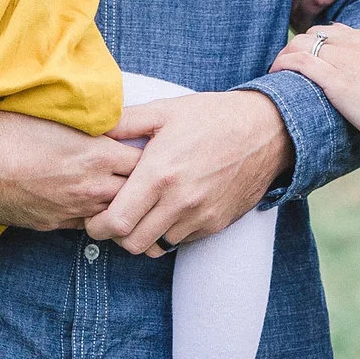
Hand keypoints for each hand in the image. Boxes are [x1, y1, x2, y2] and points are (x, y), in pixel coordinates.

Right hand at [0, 110, 143, 230]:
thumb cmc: (7, 131)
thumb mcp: (56, 120)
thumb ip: (90, 129)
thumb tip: (110, 129)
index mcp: (96, 155)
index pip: (142, 161)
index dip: (144, 156)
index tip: (140, 151)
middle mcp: (90, 187)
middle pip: (135, 192)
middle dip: (137, 184)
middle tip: (133, 173)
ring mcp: (73, 209)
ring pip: (111, 212)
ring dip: (114, 201)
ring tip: (110, 188)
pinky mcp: (54, 224)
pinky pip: (85, 223)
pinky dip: (89, 213)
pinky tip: (81, 199)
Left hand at [94, 89, 294, 255]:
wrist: (267, 131)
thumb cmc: (212, 117)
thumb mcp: (165, 111)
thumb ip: (124, 122)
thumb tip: (92, 126)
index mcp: (160, 174)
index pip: (116, 222)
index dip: (97, 225)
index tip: (93, 216)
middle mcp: (179, 201)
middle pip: (132, 243)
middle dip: (115, 235)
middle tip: (112, 218)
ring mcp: (200, 216)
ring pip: (156, 247)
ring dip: (142, 235)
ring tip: (140, 213)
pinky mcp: (215, 224)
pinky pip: (180, 241)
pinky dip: (167, 232)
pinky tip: (167, 210)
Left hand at [268, 23, 359, 159]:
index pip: (332, 30)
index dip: (314, 43)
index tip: (305, 58)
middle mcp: (356, 44)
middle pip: (313, 34)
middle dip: (296, 47)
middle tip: (286, 67)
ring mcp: (346, 61)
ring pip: (302, 44)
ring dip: (285, 55)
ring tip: (276, 71)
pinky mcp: (338, 82)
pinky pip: (300, 62)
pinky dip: (283, 63)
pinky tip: (274, 72)